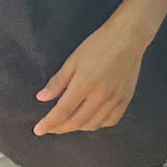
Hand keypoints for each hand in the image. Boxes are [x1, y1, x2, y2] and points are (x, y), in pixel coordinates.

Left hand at [35, 15, 146, 134]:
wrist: (128, 36)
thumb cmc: (99, 44)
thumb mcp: (73, 60)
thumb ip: (58, 81)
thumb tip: (42, 98)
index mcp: (84, 84)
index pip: (62, 112)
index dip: (48, 124)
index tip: (38, 130)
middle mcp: (100, 96)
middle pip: (76, 122)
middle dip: (60, 128)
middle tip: (51, 127)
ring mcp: (115, 99)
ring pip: (93, 125)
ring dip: (78, 127)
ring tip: (69, 123)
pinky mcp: (126, 98)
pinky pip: (111, 120)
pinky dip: (98, 124)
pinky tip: (91, 119)